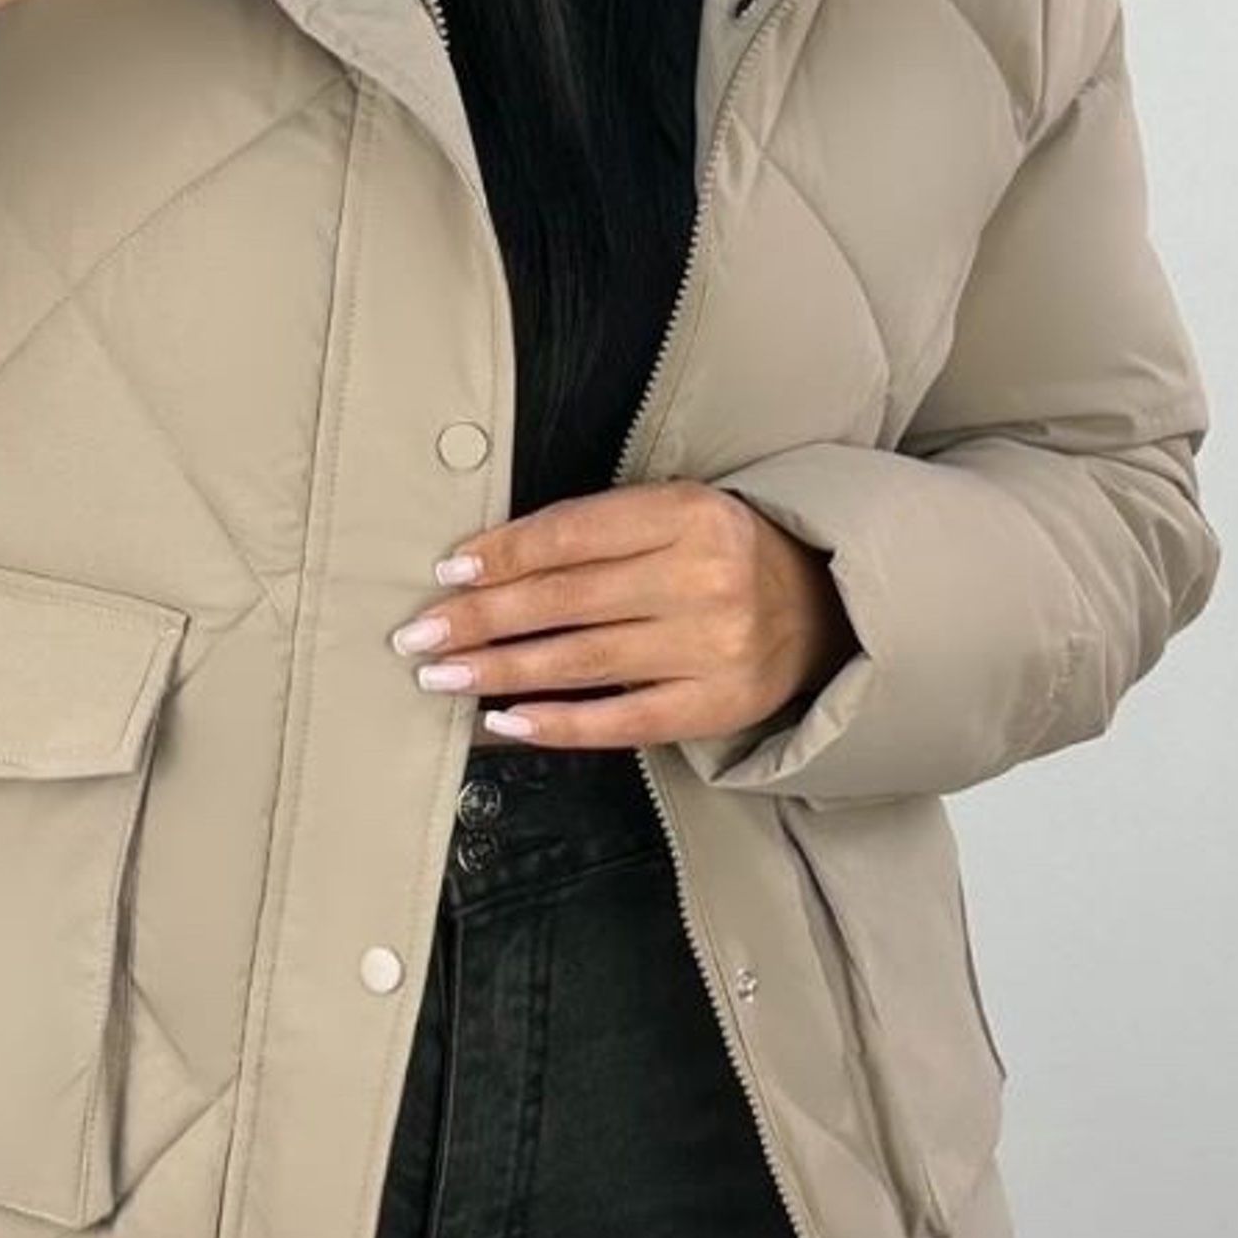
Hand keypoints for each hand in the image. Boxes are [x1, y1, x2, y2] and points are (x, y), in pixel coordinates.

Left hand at [387, 480, 856, 748]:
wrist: (819, 607)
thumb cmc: (720, 554)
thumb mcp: (671, 513)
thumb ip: (592, 529)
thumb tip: (482, 562)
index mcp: (688, 513)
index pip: (572, 535)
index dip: (503, 554)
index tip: (448, 570)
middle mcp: (703, 578)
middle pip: (565, 600)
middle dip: (481, 618)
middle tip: (418, 634)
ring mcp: (713, 647)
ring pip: (581, 661)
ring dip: (500, 670)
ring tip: (442, 674)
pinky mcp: (715, 705)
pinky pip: (620, 721)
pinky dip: (556, 724)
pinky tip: (504, 721)